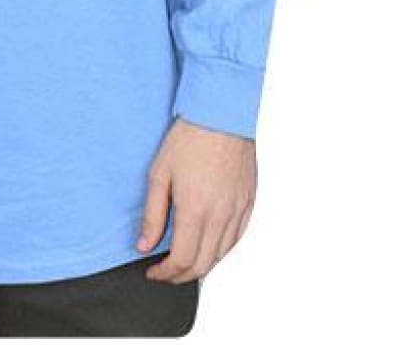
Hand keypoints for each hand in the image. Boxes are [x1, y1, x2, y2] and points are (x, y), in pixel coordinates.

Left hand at [138, 118, 256, 282]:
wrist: (221, 115)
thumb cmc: (188, 139)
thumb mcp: (159, 174)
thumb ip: (153, 214)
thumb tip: (144, 245)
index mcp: (195, 210)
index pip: (182, 260)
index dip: (165, 273)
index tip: (153, 271)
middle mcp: (220, 216)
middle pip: (202, 265)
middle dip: (181, 276)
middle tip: (165, 272)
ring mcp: (237, 211)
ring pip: (221, 255)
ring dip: (201, 265)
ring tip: (184, 261)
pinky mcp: (248, 202)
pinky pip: (236, 239)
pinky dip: (220, 250)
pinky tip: (208, 245)